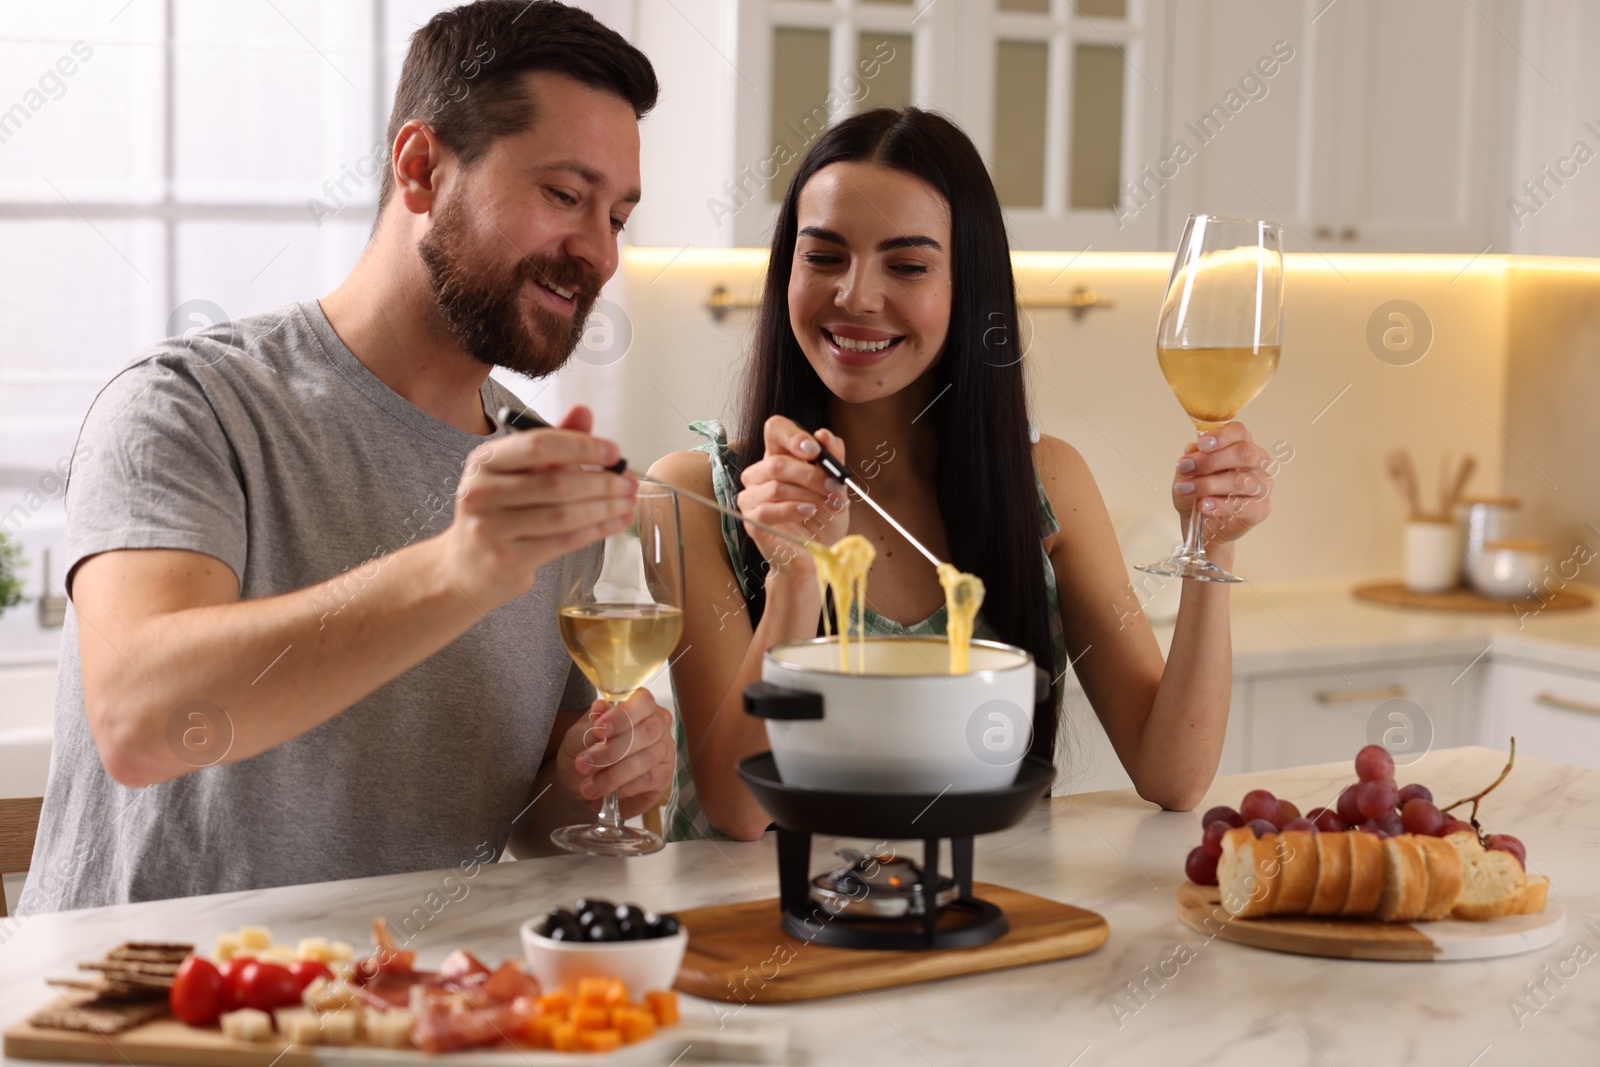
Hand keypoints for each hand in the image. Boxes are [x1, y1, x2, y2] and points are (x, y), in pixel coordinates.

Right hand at [439, 405, 636, 609]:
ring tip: (627, 501)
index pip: (539, 445)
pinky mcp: (506, 559)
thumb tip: (583, 412)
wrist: (468, 566)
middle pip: (556, 483)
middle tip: (629, 482)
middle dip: (602, 482)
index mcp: (484, 461)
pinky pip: (563, 542)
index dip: (582, 446)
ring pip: (563, 514)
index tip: (613, 452)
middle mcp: (481, 492)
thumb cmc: (499, 513)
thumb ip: (553, 442)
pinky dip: (596, 530)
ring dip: (604, 507)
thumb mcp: (519, 472)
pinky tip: (615, 522)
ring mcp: (490, 528)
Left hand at [557, 690, 674, 818]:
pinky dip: (625, 787)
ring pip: (647, 758)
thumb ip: (590, 724)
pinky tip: (608, 793)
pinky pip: (649, 780)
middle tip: (583, 764)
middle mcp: (657, 724)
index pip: (642, 701)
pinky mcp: (664, 776)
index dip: (622, 715)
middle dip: (613, 750)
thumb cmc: (585, 752)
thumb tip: (600, 708)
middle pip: (648, 731)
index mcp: (638, 705)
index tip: (599, 730)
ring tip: (588, 786)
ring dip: (613, 774)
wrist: (584, 783)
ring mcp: (664, 750)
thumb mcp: (578, 737)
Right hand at [735, 415, 848, 581]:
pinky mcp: (752, 521)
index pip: (775, 429)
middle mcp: (760, 474)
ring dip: (809, 495)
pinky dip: (792, 510)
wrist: (818, 557)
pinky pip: (767, 510)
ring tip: (831, 505)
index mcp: (779, 457)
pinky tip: (808, 513)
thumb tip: (825, 435)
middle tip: (835, 488)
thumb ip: (832, 461)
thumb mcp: (836, 488)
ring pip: (775, 486)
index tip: (814, 449)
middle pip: (777, 462)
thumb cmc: (823, 520)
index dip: (792, 435)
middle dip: (811, 475)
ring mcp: (752, 498)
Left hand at [1171, 421, 1272, 545]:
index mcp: (1241, 446)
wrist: (1200, 526)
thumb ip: (1190, 460)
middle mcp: (1257, 464)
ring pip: (1241, 480)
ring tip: (1186, 490)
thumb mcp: (1186, 475)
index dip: (1221, 436)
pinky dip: (1220, 505)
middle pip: (1244, 453)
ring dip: (1209, 484)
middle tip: (1185, 467)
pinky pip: (1245, 506)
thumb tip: (1192, 448)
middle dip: (1211, 460)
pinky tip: (1203, 505)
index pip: (1239, 432)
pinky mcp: (1261, 510)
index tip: (1201, 444)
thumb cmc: (1197, 494)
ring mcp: (1262, 487)